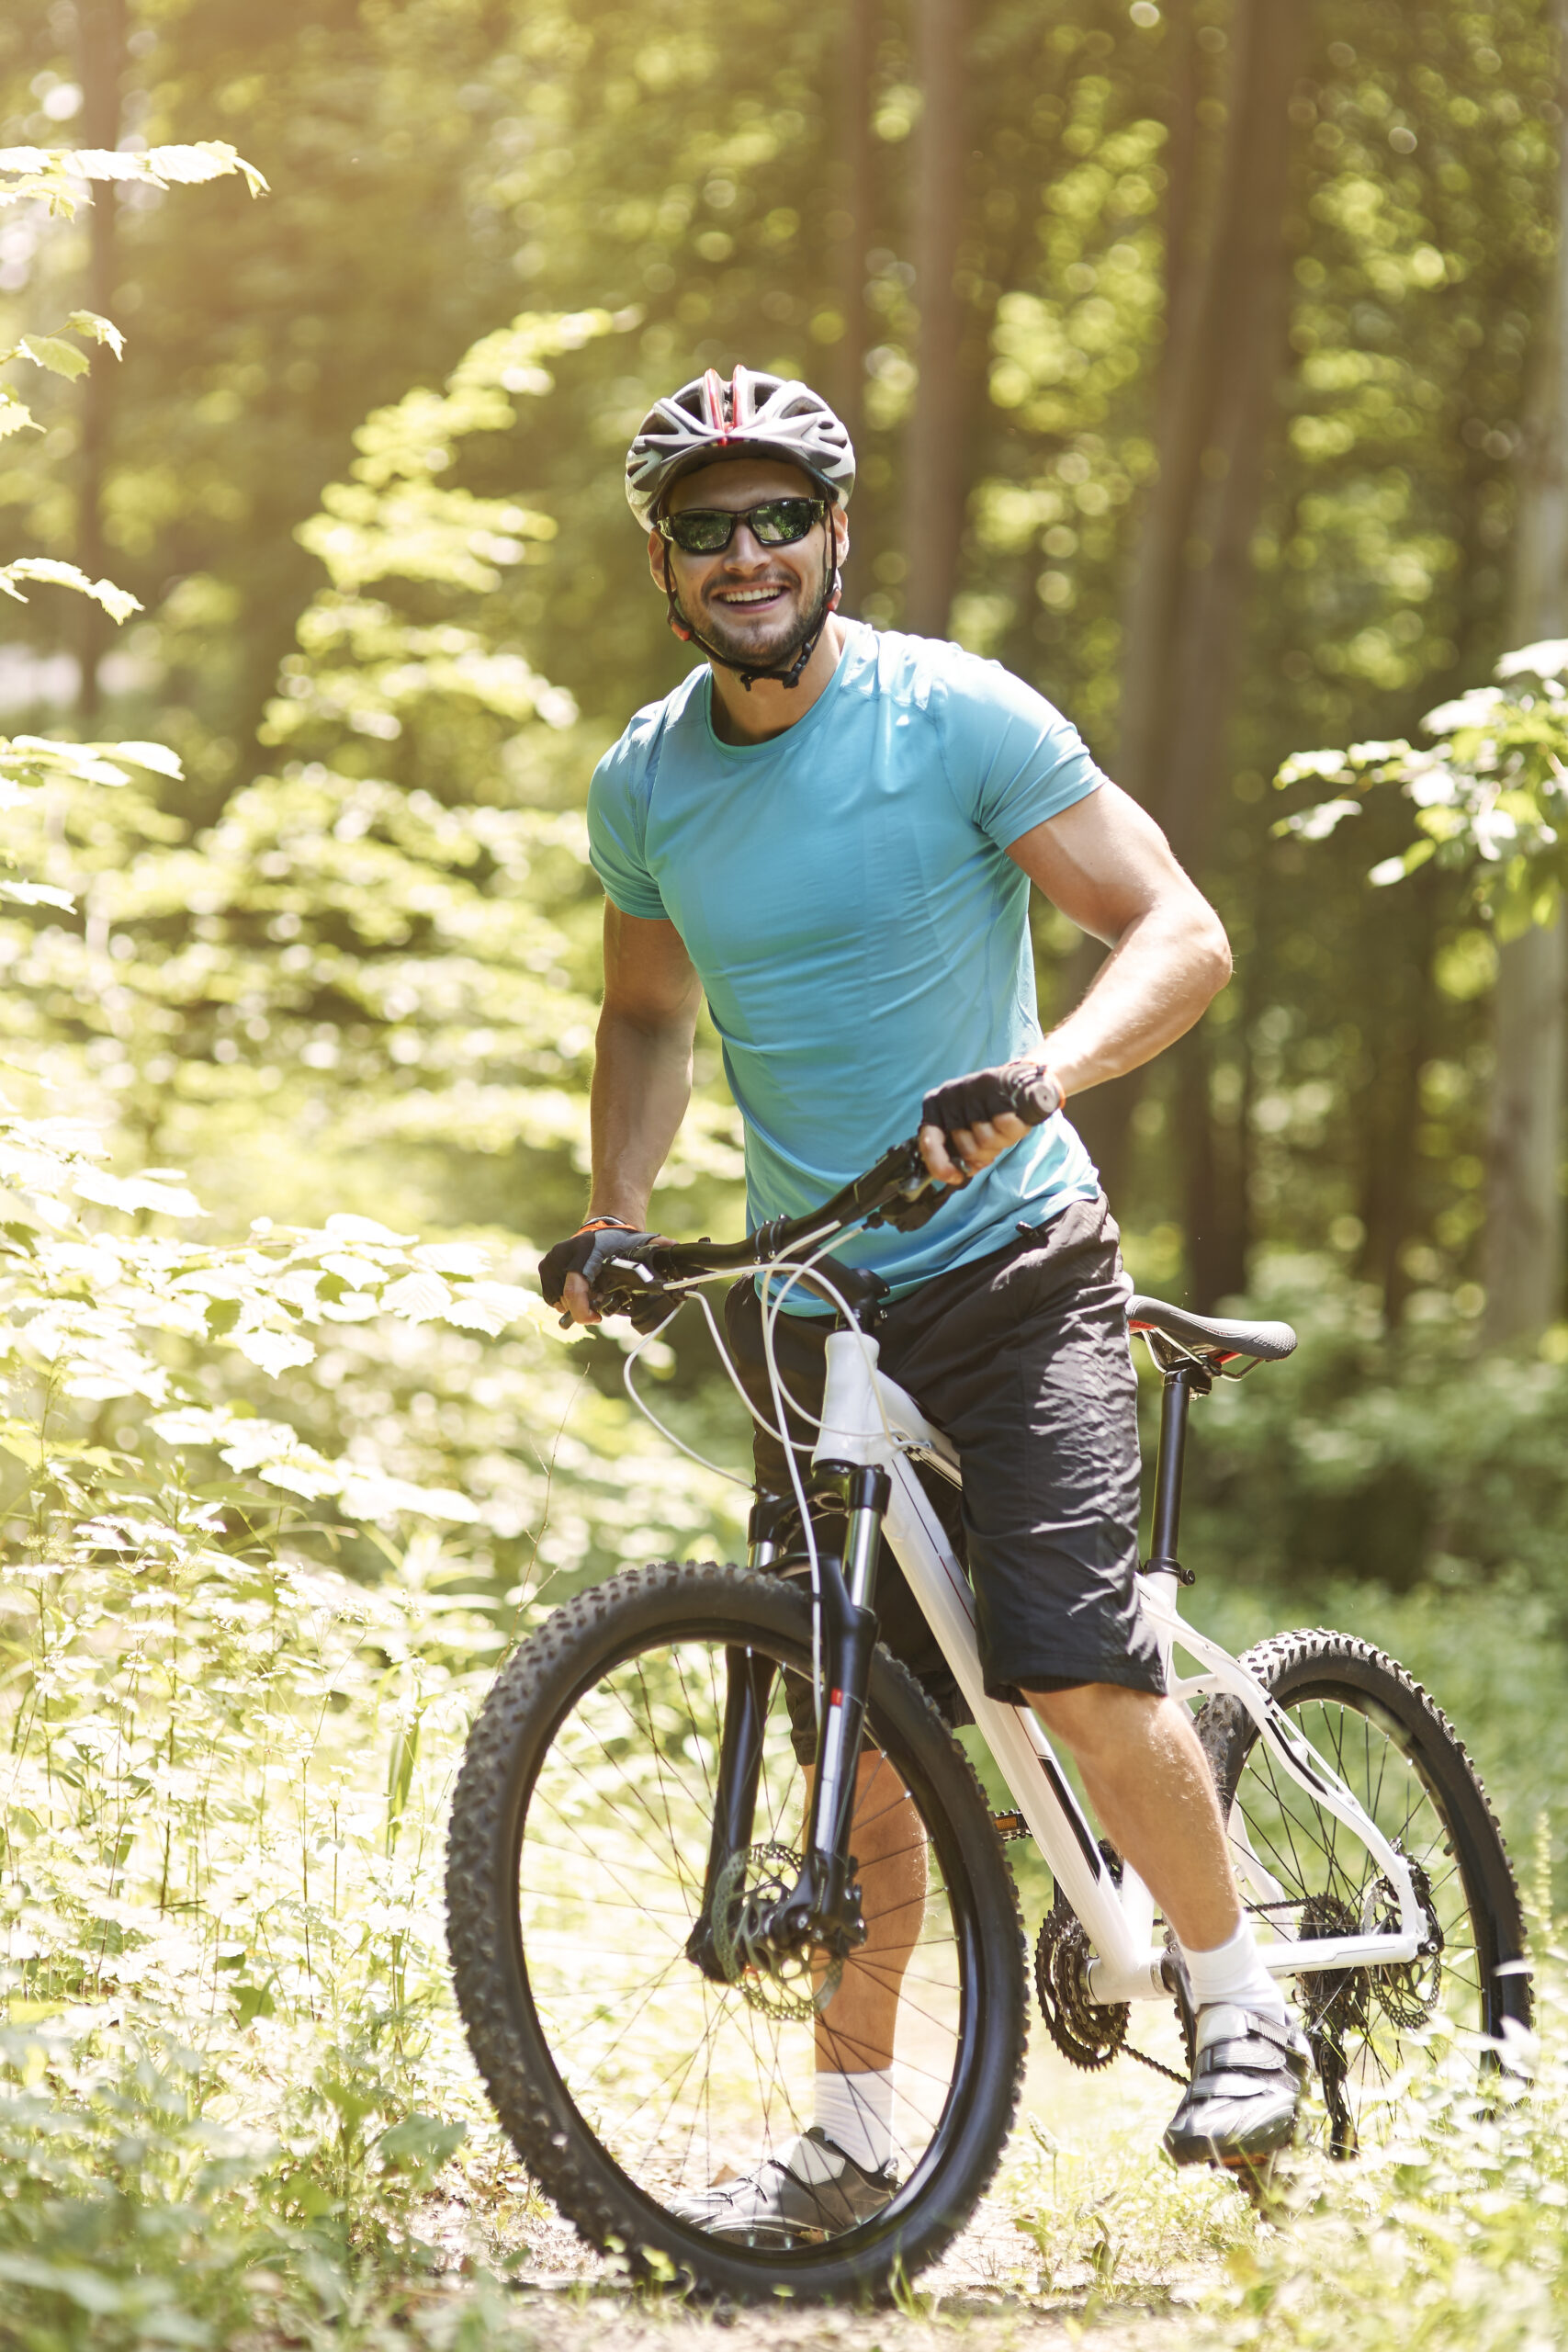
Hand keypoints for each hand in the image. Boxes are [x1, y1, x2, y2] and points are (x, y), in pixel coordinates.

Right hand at [538, 1222, 669, 1329]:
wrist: (604, 1226)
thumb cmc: (622, 1241)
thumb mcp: (640, 1244)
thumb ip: (657, 1247)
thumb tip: (675, 1248)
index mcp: (584, 1252)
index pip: (574, 1291)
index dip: (582, 1312)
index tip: (596, 1318)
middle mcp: (563, 1254)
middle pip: (566, 1300)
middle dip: (582, 1309)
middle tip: (598, 1309)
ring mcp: (552, 1260)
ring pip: (557, 1299)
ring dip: (575, 1304)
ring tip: (592, 1296)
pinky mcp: (546, 1265)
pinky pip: (551, 1294)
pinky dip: (564, 1299)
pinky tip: (581, 1292)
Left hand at [918, 1060, 1062, 1187]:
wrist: (1017, 1082)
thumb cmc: (988, 1112)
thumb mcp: (967, 1133)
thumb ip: (957, 1153)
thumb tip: (956, 1175)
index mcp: (935, 1107)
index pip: (929, 1143)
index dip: (942, 1167)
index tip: (955, 1176)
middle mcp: (947, 1095)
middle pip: (966, 1149)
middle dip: (983, 1155)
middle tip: (991, 1143)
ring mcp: (969, 1088)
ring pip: (986, 1140)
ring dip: (999, 1141)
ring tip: (1000, 1127)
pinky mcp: (992, 1082)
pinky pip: (1004, 1123)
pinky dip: (1012, 1128)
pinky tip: (1011, 1117)